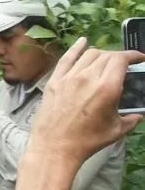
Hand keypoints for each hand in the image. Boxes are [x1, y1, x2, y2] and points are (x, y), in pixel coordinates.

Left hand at [28, 37, 143, 164]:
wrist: (54, 148)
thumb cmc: (87, 141)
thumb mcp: (116, 130)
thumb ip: (131, 118)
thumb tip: (138, 114)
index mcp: (107, 87)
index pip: (121, 59)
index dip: (133, 55)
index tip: (139, 58)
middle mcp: (88, 77)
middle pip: (106, 56)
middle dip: (118, 57)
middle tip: (123, 65)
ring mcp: (68, 78)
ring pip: (88, 55)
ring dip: (101, 54)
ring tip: (106, 60)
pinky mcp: (54, 82)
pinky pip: (66, 59)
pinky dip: (76, 48)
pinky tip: (82, 41)